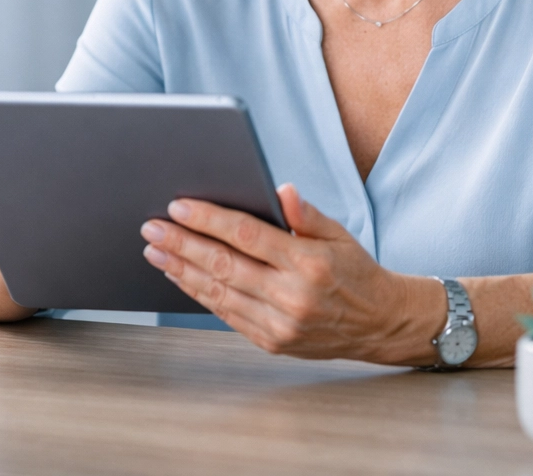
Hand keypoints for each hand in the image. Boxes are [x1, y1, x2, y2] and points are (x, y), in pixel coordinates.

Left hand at [140, 184, 443, 364]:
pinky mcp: (273, 342)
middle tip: (152, 228)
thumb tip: (279, 189)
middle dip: (182, 244)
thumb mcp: (340, 234)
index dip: (209, 219)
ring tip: (155, 252)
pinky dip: (199, 294)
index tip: (179, 206)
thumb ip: (306, 214)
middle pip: (224, 264)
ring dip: (181, 270)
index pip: (247, 235)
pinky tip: (181, 277)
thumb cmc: (356, 271)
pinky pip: (226, 314)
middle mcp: (292, 296)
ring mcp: (281, 324)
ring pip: (218, 293)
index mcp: (309, 263)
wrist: (380, 323)